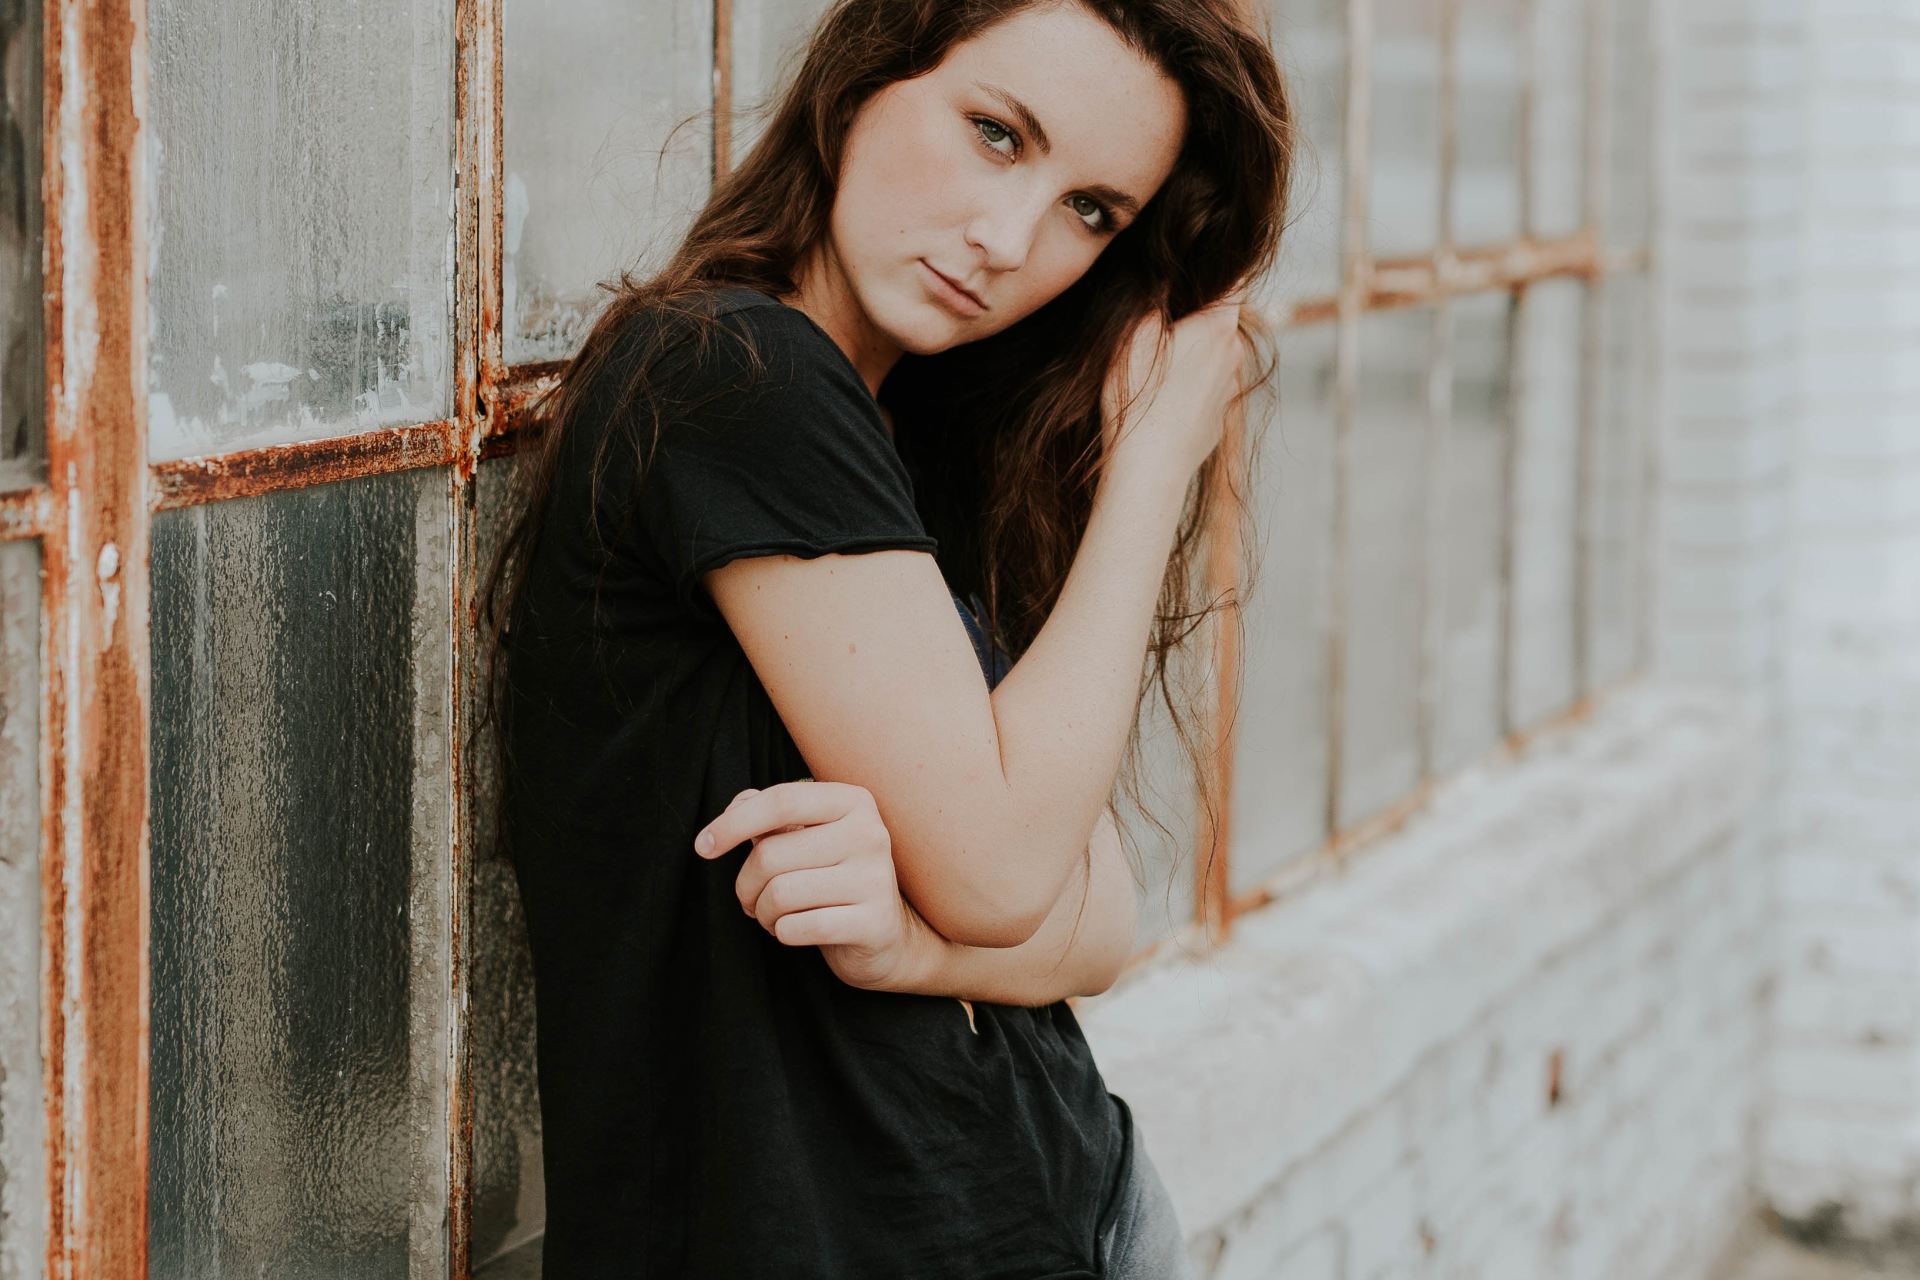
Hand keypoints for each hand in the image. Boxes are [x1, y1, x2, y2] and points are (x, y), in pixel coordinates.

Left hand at [693, 779, 929, 991]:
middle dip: (746, 884)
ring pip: (780, 894)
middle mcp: (870, 834)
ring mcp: (875, 878)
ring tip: (774, 915)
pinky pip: (797, 927)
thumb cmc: (834, 879)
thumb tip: (736, 806)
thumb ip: (771, 814)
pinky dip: (782, 933)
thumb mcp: (808, 837)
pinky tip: (795, 930)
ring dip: (763, 912)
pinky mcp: (873, 922)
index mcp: (853, 802)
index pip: (780, 801)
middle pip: (771, 854)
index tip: (703, 846)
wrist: (885, 936)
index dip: (733, 823)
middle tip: (751, 898)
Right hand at [1100, 276, 1252, 477]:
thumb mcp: (1134, 333)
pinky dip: (1185, 390)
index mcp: (1219, 326)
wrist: (1148, 471)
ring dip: (1190, 355)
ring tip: (1152, 368)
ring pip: (1211, 359)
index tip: (1207, 250)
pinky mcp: (1216, 423)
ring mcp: (1227, 393)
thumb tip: (1166, 273)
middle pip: (1218, 320)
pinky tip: (1158, 401)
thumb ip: (1155, 296)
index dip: (1220, 260)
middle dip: (1194, 315)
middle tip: (1158, 318)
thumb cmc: (1139, 400)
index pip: (1233, 278)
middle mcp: (1233, 357)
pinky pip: (1202, 393)